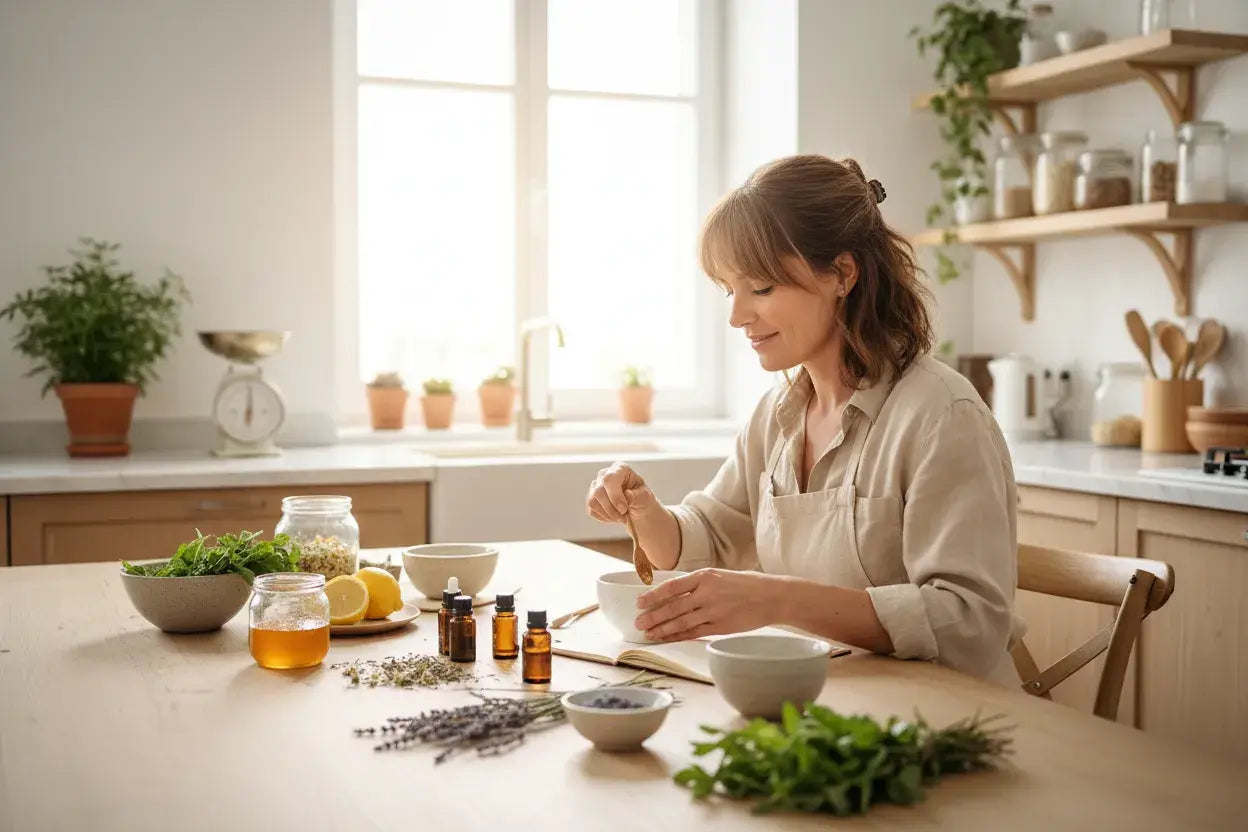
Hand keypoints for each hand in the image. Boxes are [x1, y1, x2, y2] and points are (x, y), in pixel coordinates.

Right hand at [585, 462, 660, 524]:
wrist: (637, 507)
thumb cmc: (641, 497)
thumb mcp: (646, 496)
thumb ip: (638, 495)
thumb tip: (627, 495)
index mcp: (620, 469)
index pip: (610, 479)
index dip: (614, 496)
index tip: (623, 509)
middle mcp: (604, 475)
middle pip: (598, 491)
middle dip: (611, 509)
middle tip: (624, 518)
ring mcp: (595, 486)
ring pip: (593, 502)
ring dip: (608, 515)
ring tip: (621, 518)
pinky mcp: (591, 498)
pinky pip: (592, 510)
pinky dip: (604, 518)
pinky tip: (614, 517)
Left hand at [633, 568, 783, 641]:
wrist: (772, 597)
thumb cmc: (747, 585)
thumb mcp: (720, 576)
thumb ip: (699, 583)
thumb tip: (674, 592)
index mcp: (706, 576)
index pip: (672, 587)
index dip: (653, 595)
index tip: (640, 602)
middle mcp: (707, 593)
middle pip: (673, 607)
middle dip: (653, 616)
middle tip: (638, 622)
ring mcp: (714, 612)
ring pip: (681, 622)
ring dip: (662, 629)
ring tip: (648, 633)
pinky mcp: (720, 627)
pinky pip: (695, 632)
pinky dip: (679, 636)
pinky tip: (668, 638)